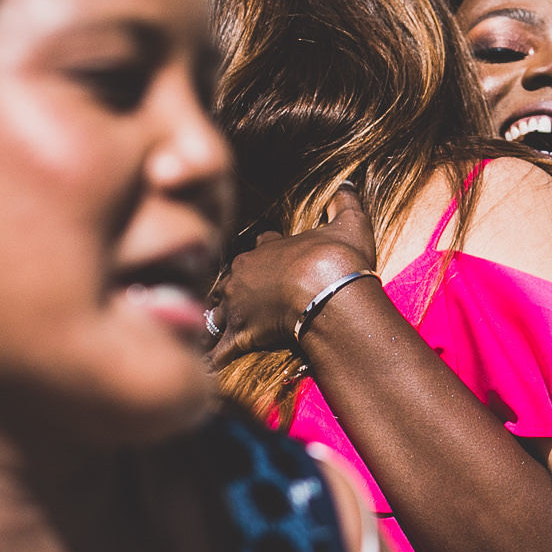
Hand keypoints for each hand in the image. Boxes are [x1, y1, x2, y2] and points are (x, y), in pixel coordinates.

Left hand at [208, 188, 376, 363]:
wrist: (330, 293)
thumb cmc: (339, 258)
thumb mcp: (350, 224)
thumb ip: (346, 203)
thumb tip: (347, 183)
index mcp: (266, 249)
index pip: (260, 247)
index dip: (267, 253)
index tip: (273, 259)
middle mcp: (243, 275)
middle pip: (229, 281)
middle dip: (233, 290)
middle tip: (239, 300)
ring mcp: (238, 306)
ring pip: (214, 313)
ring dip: (213, 322)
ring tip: (209, 331)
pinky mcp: (240, 335)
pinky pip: (216, 350)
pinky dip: (208, 359)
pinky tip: (200, 367)